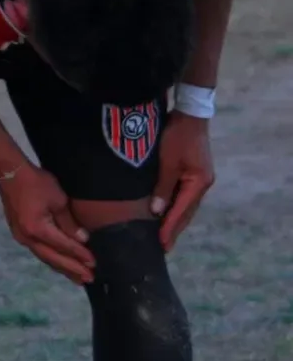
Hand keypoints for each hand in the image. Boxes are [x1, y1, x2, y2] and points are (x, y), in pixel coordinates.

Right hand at [0, 165, 94, 284]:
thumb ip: (69, 223)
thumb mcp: (58, 199)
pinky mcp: (19, 233)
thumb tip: (82, 240)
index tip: (95, 264)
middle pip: (53, 258)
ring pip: (45, 258)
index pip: (64, 246)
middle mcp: (28, 239)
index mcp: (38, 230)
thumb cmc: (36, 183)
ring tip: (77, 278)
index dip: (80, 255)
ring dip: (62, 268)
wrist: (10, 173)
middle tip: (89, 279)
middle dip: (72, 269)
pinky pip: (38, 251)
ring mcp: (21, 237)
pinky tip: (59, 264)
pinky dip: (51, 259)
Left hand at [151, 112, 214, 252]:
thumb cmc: (178, 136)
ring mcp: (200, 178)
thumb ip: (163, 187)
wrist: (189, 114)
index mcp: (199, 183)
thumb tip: (157, 212)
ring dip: (176, 220)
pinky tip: (168, 213)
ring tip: (165, 235)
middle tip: (163, 247)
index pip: (182, 212)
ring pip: (186, 205)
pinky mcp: (195, 173)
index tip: (162, 244)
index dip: (171, 228)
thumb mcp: (168, 162)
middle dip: (175, 229)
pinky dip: (176, 207)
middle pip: (187, 212)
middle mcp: (203, 184)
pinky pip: (184, 196)